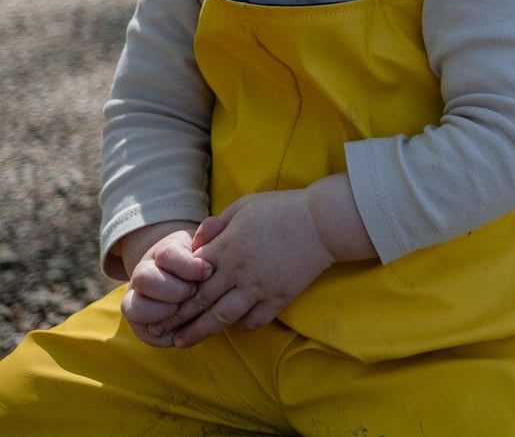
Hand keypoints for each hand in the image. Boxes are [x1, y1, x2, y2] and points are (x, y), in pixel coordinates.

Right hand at [119, 227, 209, 347]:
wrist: (192, 284)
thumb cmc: (205, 262)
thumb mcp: (208, 246)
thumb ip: (211, 233)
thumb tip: (211, 226)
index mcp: (162, 253)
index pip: (166, 255)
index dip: (187, 265)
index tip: (207, 271)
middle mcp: (143, 275)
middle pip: (143, 278)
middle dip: (173, 289)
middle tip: (193, 292)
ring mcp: (137, 300)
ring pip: (133, 307)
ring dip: (163, 311)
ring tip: (185, 311)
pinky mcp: (142, 325)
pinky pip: (144, 333)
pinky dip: (164, 334)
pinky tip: (184, 330)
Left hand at [151, 189, 334, 348]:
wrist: (323, 221)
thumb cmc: (284, 208)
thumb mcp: (245, 205)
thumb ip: (217, 223)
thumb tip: (197, 240)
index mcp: (226, 248)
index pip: (189, 276)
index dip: (171, 291)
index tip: (157, 303)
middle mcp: (237, 272)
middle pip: (200, 301)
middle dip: (176, 319)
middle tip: (157, 334)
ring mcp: (259, 287)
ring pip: (222, 316)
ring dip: (200, 331)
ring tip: (183, 342)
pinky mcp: (280, 296)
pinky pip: (256, 319)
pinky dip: (243, 325)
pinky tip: (236, 327)